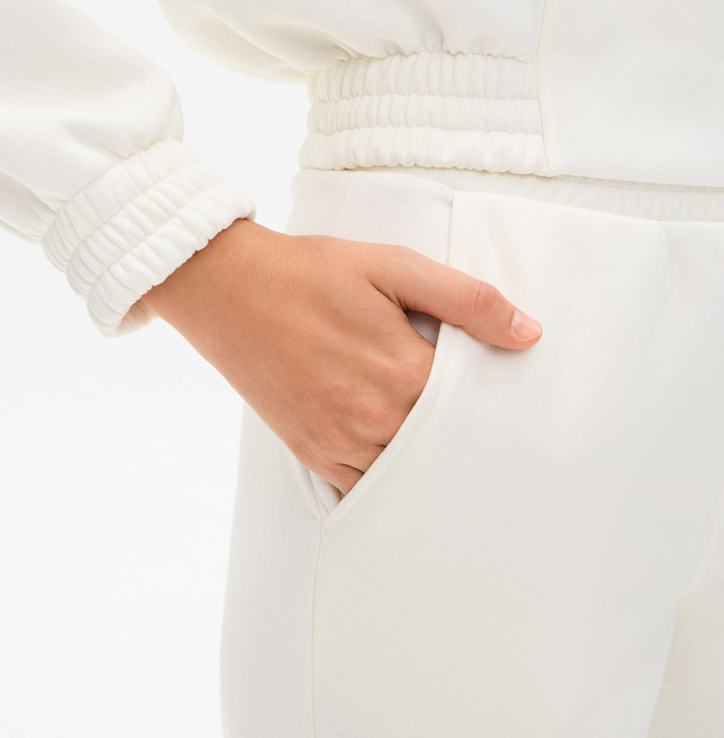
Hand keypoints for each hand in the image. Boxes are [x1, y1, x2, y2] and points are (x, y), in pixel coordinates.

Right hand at [142, 218, 542, 495]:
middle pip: (447, 449)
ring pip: (408, 475)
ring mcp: (338, 443)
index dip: (497, 402)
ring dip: (431, 463)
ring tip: (452, 447)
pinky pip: (364, 488)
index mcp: (402, 372)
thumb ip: (465, 299)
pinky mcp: (310, 452)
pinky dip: (389, 479)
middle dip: (469, 439)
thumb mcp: (393, 266)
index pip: (476, 409)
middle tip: (493, 433)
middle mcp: (373, 419)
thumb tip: (528, 333)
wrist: (227, 288)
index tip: (512, 399)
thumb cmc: (311, 271)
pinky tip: (402, 459)